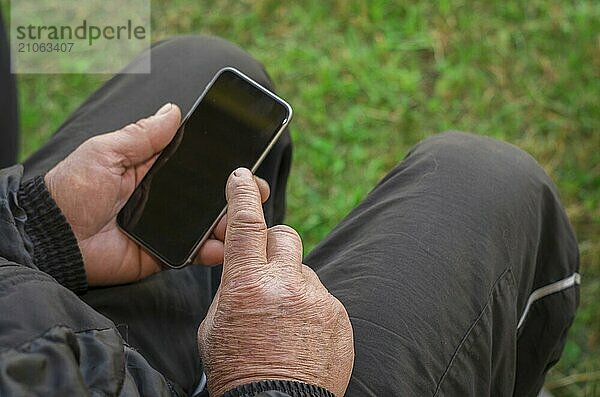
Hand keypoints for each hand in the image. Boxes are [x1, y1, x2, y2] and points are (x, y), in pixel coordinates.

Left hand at [45, 104, 269, 285]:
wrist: (53, 239)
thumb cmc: (73, 190)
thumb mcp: (106, 152)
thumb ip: (142, 135)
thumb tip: (174, 109)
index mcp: (151, 171)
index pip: (194, 164)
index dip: (220, 162)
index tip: (246, 158)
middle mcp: (164, 199)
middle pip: (208, 195)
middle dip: (236, 193)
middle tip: (256, 190)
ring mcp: (166, 228)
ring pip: (207, 225)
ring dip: (231, 222)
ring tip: (250, 219)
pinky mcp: (163, 254)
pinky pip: (193, 253)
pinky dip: (213, 252)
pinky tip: (228, 246)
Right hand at [197, 168, 353, 396]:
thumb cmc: (238, 369)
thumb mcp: (216, 325)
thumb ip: (232, 288)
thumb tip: (245, 271)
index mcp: (246, 283)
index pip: (246, 223)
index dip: (242, 194)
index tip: (242, 177)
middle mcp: (285, 284)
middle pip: (285, 235)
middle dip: (273, 246)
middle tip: (266, 272)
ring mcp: (317, 299)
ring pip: (303, 271)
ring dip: (292, 286)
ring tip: (284, 322)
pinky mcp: (339, 315)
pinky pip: (322, 297)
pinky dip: (311, 309)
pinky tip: (301, 335)